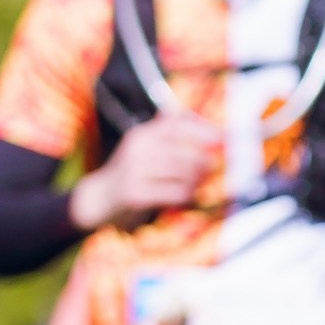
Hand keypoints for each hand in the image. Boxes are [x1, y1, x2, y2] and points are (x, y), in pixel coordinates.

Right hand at [68, 114, 217, 232]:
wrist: (100, 198)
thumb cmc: (133, 173)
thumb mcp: (147, 148)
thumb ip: (172, 135)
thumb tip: (213, 131)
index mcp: (142, 134)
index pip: (177, 125)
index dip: (203, 130)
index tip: (224, 137)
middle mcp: (137, 148)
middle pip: (184, 150)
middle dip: (204, 159)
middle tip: (213, 166)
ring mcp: (134, 171)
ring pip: (181, 172)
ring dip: (196, 179)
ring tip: (199, 182)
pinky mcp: (135, 194)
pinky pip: (173, 192)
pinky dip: (186, 194)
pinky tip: (187, 195)